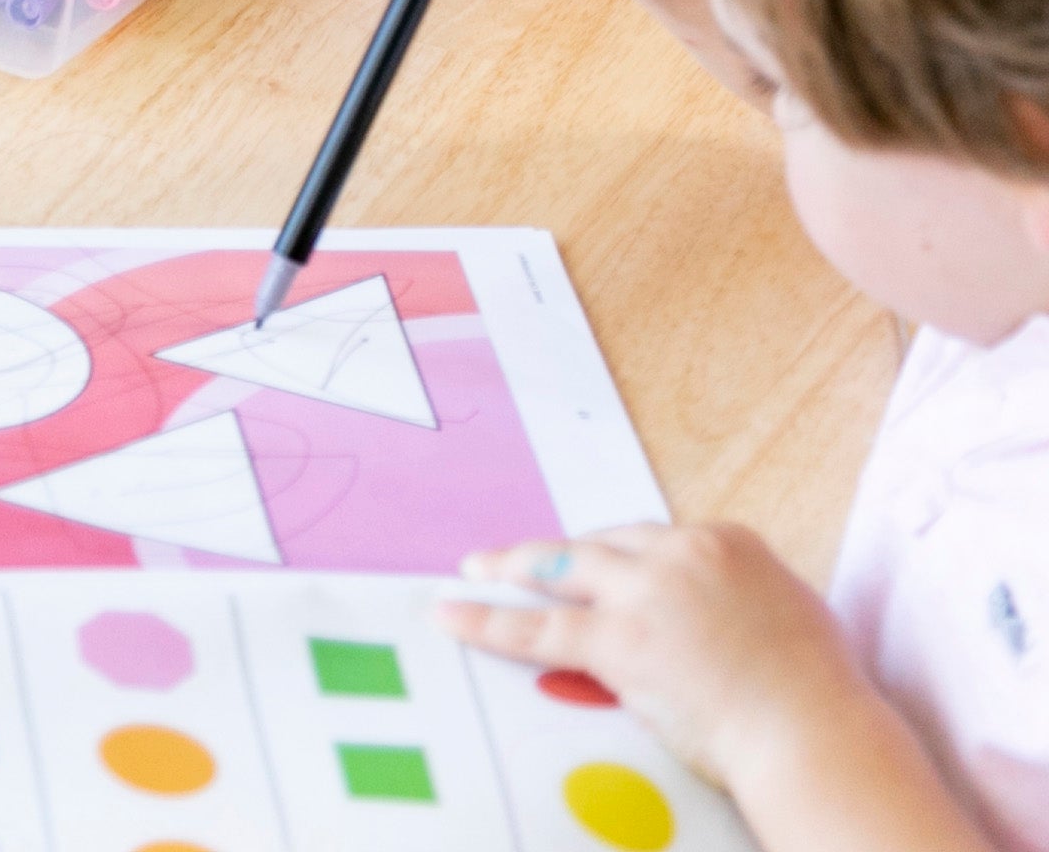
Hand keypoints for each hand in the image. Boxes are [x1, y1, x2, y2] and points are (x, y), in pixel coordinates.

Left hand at [446, 525, 890, 803]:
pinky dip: (490, 619)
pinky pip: (539, 626)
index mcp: (726, 541)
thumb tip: (727, 613)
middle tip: (529, 560)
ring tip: (477, 568)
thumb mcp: (793, 616)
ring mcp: (643, 591)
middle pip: (605, 544)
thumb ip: (745, 600)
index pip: (656, 541)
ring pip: (561, 567)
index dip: (628, 561)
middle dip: (566, 555)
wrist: (815, 733)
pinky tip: (454, 614)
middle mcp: (679, 552)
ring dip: (514, 566)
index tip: (609, 572)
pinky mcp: (617, 637)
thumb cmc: (819, 696)